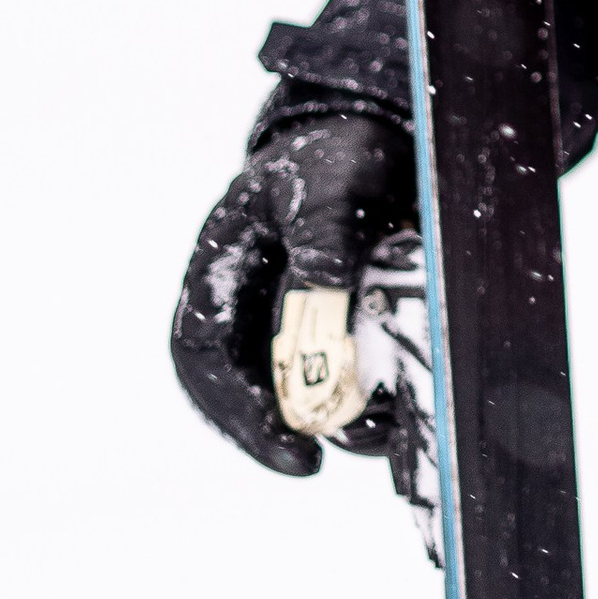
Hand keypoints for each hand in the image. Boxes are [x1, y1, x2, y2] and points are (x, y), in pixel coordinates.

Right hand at [170, 109, 417, 473]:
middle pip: (240, 389)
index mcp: (222, 269)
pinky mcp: (332, 327)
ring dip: (329, 421)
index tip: (280, 438)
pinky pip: (338, 377)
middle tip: (311, 462)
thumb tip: (321, 294)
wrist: (379, 136)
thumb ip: (324, 232)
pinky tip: (396, 410)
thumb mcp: (331, 182)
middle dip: (274, 431)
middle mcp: (247, 305)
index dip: (231, 406)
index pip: (201, 352)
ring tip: (373, 436)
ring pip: (292, 391)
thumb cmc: (339, 154)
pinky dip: (363, 399)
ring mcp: (287, 320)